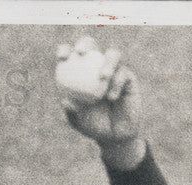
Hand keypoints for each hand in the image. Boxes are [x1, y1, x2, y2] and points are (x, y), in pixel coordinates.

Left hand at [56, 37, 145, 168]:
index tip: (62, 57)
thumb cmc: (92, 125)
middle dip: (85, 43)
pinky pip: (124, 74)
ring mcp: (114, 70)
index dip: (65, 50)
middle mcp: (96, 67)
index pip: (71, 56)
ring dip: (108, 62)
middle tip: (81, 52)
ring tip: (104, 76)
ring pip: (113, 54)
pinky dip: (117, 84)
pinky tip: (112, 97)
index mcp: (79, 73)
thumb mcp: (79, 121)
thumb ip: (72, 111)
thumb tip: (66, 101)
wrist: (113, 136)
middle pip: (92, 45)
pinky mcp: (129, 78)